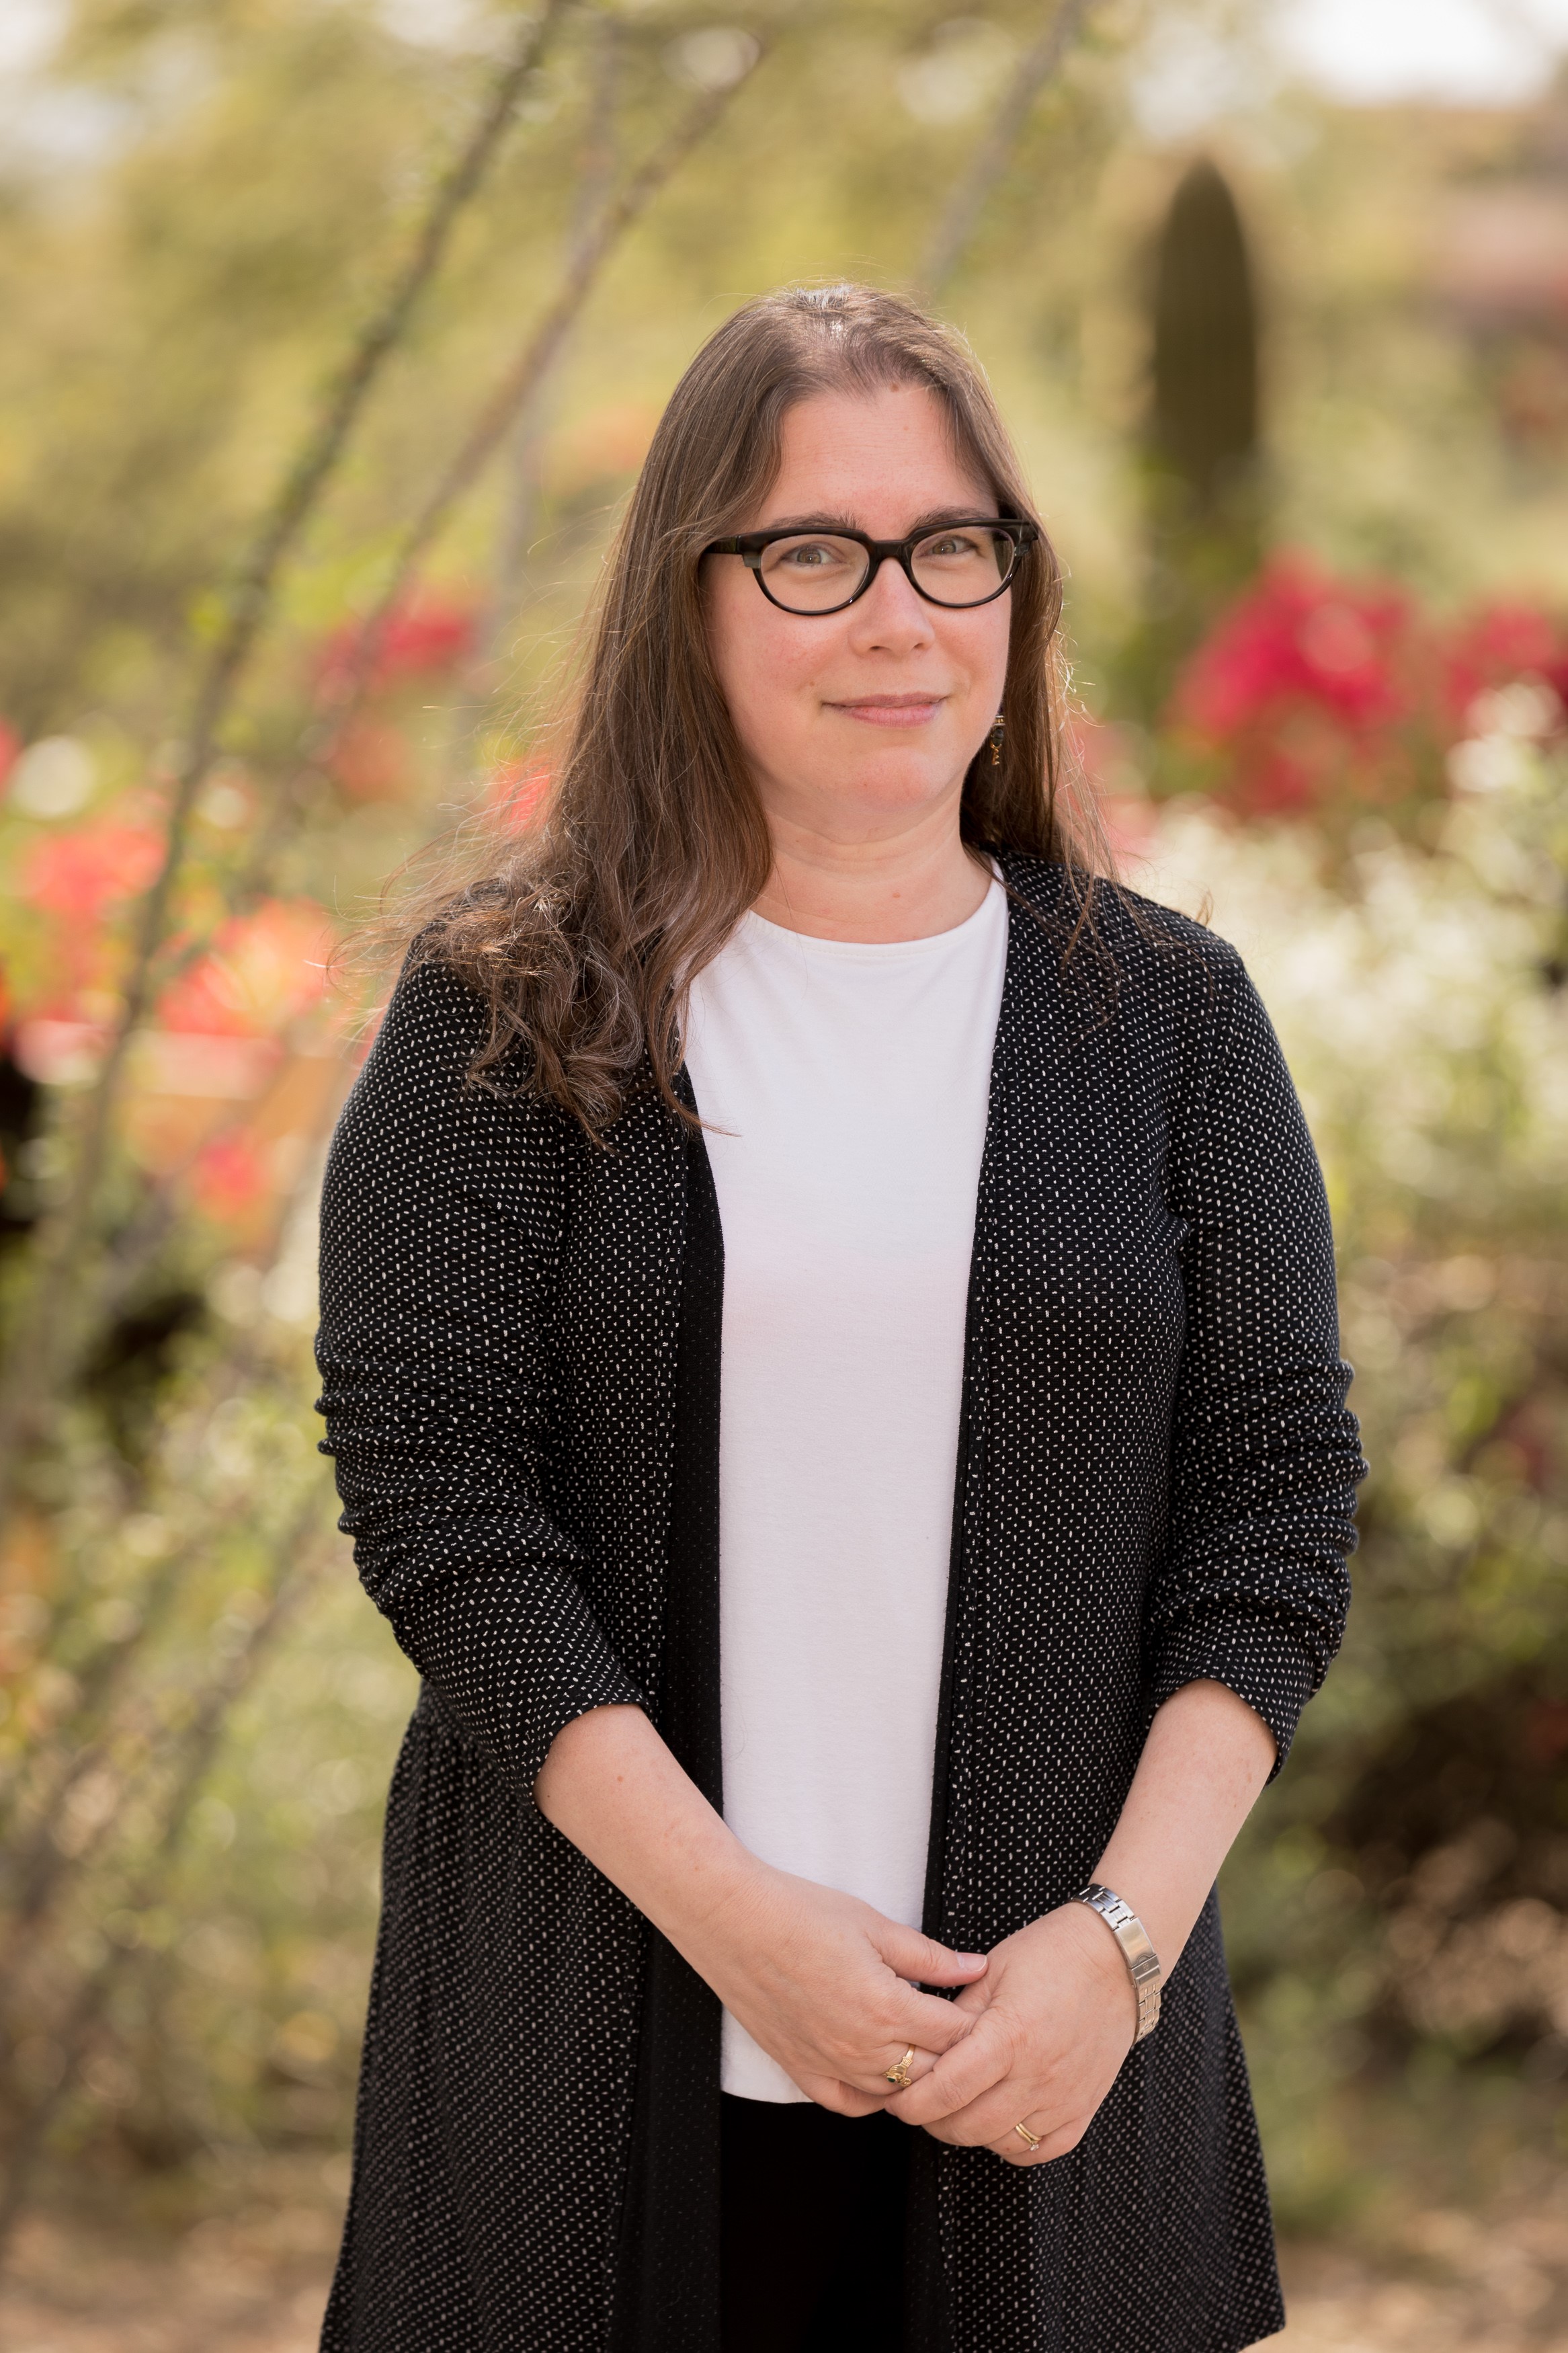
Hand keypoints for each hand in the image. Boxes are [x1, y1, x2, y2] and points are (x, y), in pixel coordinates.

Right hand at [680, 1861, 986, 2115]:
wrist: (735, 1922)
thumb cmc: (801, 1914)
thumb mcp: (875, 1925)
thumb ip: (929, 1957)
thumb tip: (974, 1969)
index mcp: (886, 2008)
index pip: (955, 2035)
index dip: (975, 2022)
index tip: (982, 2009)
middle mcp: (862, 2049)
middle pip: (932, 2071)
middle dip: (954, 2053)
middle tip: (960, 2030)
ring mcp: (830, 2066)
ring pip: (896, 2094)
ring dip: (917, 2075)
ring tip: (926, 2048)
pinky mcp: (801, 2071)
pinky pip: (851, 2104)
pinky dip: (874, 2096)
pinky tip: (883, 2073)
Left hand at [888, 1902, 1134, 2160]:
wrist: (1113, 1959)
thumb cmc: (1049, 1955)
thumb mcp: (990, 1972)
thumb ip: (956, 2017)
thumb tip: (924, 2050)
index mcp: (1009, 2035)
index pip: (947, 2090)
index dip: (912, 2102)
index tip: (897, 2099)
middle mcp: (1038, 2074)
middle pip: (969, 2125)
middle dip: (933, 2121)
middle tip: (919, 2105)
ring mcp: (1064, 2097)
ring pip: (1001, 2142)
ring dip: (969, 2133)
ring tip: (955, 2110)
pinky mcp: (1084, 2108)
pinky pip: (1041, 2150)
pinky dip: (1013, 2145)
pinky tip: (998, 2123)